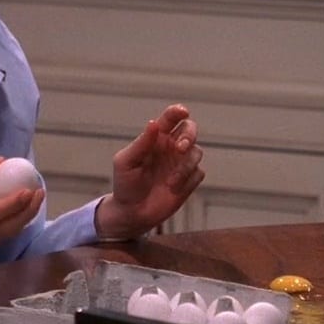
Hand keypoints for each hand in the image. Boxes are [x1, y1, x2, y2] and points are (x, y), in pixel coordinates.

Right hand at [0, 156, 43, 297]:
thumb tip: (2, 162)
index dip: (11, 204)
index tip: (28, 189)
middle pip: (2, 230)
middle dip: (26, 213)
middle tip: (39, 192)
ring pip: (5, 235)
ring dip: (24, 218)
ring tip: (35, 197)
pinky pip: (0, 236)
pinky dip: (16, 222)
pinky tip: (22, 207)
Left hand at [96, 104, 204, 239]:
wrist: (131, 213)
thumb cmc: (125, 184)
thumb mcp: (126, 162)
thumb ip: (141, 143)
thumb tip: (154, 122)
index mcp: (155, 138)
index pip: (170, 118)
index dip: (178, 111)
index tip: (183, 112)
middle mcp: (171, 147)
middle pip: (190, 129)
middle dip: (189, 135)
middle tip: (180, 148)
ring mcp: (181, 163)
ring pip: (197, 152)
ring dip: (185, 166)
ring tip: (170, 182)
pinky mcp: (189, 180)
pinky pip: (198, 173)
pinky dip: (188, 180)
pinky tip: (173, 189)